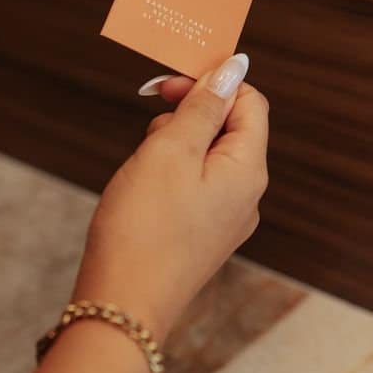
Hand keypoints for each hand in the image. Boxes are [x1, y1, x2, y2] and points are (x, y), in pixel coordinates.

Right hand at [74, 55, 269, 342]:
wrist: (122, 305)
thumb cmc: (143, 227)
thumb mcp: (170, 151)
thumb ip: (204, 106)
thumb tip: (234, 67)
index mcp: (248, 170)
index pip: (249, 103)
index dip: (211, 84)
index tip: (165, 87)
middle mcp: (247, 196)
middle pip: (227, 129)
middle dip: (184, 119)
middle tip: (147, 136)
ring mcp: (226, 220)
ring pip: (204, 158)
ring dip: (171, 149)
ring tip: (140, 174)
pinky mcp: (202, 236)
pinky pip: (192, 188)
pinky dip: (166, 178)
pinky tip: (141, 196)